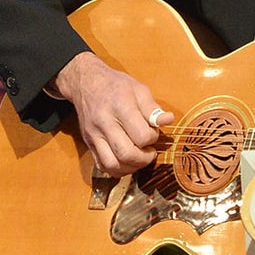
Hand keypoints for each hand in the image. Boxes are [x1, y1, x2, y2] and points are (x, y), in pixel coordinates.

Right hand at [49, 51, 175, 176]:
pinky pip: (102, 166)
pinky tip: (126, 162)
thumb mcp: (139, 89)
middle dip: (144, 158)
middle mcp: (105, 123)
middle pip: (126, 153)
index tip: (153, 133)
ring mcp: (94, 135)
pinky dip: (117, 170)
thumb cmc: (116, 86)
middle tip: (150, 152)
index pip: (141, 135)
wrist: (87, 84)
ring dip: (131, 167)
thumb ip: (153, 108)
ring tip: (139, 159)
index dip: (153, 138)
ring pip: (112, 164)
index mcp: (120, 107)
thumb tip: (168, 120)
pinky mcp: (89, 143)